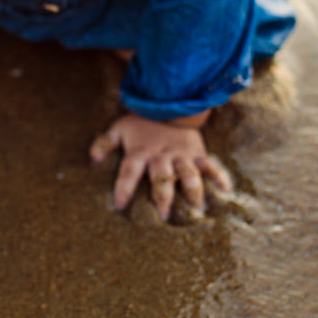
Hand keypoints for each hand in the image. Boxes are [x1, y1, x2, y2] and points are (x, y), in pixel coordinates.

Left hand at [88, 112, 232, 220]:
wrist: (168, 101)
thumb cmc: (141, 121)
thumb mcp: (119, 128)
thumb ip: (104, 143)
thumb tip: (91, 159)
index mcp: (140, 151)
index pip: (129, 171)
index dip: (124, 187)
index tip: (120, 204)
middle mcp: (161, 155)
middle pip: (161, 177)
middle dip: (162, 196)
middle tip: (164, 216)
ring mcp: (181, 154)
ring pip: (188, 173)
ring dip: (192, 191)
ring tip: (196, 208)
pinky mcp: (197, 152)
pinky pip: (210, 165)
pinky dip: (219, 177)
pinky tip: (225, 190)